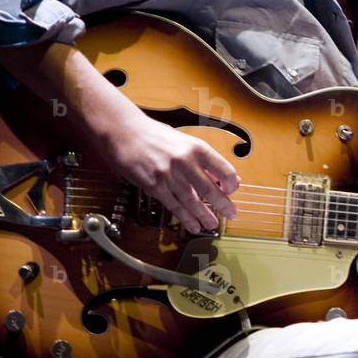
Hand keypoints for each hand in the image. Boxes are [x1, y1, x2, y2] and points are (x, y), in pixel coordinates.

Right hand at [101, 112, 240, 232]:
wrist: (125, 132)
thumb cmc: (155, 135)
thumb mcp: (185, 142)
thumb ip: (203, 160)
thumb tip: (222, 176)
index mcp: (197, 148)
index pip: (223, 169)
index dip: (231, 183)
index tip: (232, 191)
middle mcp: (185, 161)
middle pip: (209, 189)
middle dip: (222, 205)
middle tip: (231, 213)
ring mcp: (168, 175)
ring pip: (191, 201)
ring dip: (204, 216)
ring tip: (211, 224)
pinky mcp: (154, 186)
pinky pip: (173, 206)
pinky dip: (185, 218)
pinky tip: (192, 225)